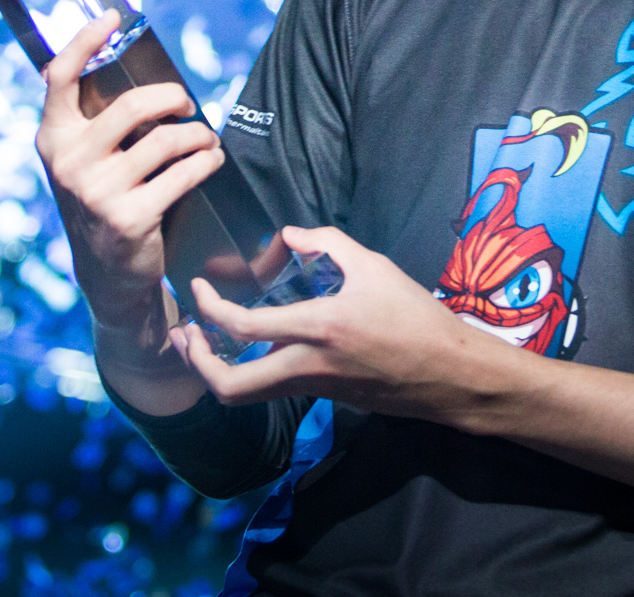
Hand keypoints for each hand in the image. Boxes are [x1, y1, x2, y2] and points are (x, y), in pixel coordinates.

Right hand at [35, 10, 224, 332]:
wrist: (106, 273)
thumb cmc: (102, 197)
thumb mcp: (81, 158)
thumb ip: (89, 118)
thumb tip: (114, 56)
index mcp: (53, 138)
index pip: (60, 77)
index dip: (84, 41)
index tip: (112, 16)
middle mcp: (68, 162)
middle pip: (131, 105)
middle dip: (172, 98)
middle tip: (187, 104)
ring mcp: (96, 192)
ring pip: (165, 140)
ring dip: (198, 135)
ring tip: (206, 138)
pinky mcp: (129, 218)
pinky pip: (183, 174)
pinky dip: (206, 161)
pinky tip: (211, 160)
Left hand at [170, 226, 513, 426]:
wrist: (449, 375)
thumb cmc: (415, 318)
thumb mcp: (374, 266)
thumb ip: (328, 242)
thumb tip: (289, 234)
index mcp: (318, 329)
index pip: (243, 328)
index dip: (209, 309)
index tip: (199, 290)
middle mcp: (308, 367)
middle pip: (230, 388)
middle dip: (196, 365)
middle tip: (185, 337)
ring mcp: (314, 389)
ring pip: (247, 396)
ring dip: (217, 372)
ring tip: (205, 343)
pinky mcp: (324, 398)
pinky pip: (274, 389)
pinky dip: (250, 370)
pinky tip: (252, 345)